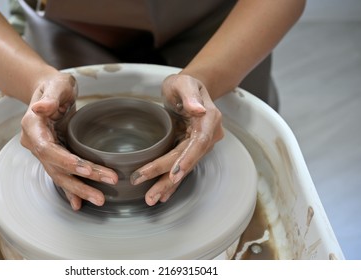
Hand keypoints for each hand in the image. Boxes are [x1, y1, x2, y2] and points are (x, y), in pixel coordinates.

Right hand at [20, 72, 117, 210]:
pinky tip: (80, 204)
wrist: (48, 90)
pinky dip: (70, 190)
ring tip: (99, 200)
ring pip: (60, 175)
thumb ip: (50, 97)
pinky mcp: (53, 155)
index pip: (47, 149)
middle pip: (56, 167)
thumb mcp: (56, 84)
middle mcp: (35, 143)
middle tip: (101, 194)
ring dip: (79, 190)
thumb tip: (40, 108)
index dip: (65, 161)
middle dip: (79, 182)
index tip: (85, 169)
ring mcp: (43, 151)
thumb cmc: (54, 85)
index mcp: (32, 126)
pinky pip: (62, 174)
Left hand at [131, 74, 223, 205]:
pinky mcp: (190, 149)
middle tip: (150, 194)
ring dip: (168, 185)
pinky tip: (162, 195)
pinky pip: (181, 166)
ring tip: (152, 199)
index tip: (173, 173)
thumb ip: (189, 95)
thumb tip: (198, 109)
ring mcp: (200, 144)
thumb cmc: (185, 84)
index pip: (199, 142)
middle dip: (168, 178)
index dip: (187, 159)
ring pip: (183, 167)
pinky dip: (171, 182)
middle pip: (188, 160)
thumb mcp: (184, 82)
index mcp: (210, 119)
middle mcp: (208, 135)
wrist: (189, 89)